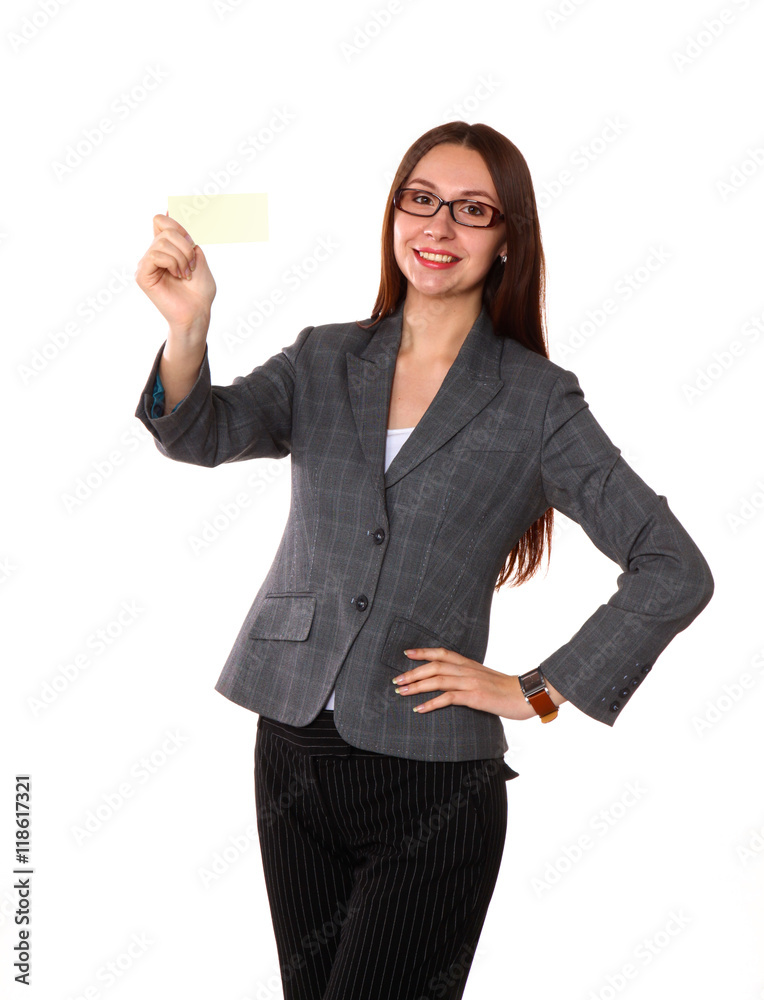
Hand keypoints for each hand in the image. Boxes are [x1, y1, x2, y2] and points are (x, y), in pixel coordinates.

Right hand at [134, 213, 216, 331]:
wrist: (199, 312)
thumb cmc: (200, 290)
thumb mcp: (197, 255)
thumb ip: (184, 235)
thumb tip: (170, 208)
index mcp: (165, 248)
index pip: (161, 220)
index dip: (178, 226)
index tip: (192, 243)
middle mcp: (152, 254)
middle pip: (165, 229)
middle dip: (186, 245)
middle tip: (192, 265)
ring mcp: (146, 264)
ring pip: (162, 242)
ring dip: (182, 257)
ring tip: (185, 274)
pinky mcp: (142, 275)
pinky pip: (155, 255)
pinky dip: (172, 263)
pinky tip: (177, 276)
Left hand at [392, 647, 539, 720]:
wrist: (527, 695)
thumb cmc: (506, 690)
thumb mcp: (485, 678)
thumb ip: (469, 677)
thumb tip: (453, 682)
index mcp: (469, 664)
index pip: (442, 652)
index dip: (423, 652)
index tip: (406, 653)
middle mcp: (467, 669)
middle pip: (434, 665)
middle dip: (413, 672)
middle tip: (396, 680)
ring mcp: (471, 682)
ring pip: (437, 680)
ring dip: (417, 686)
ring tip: (401, 692)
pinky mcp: (475, 697)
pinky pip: (448, 698)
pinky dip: (431, 703)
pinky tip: (420, 709)